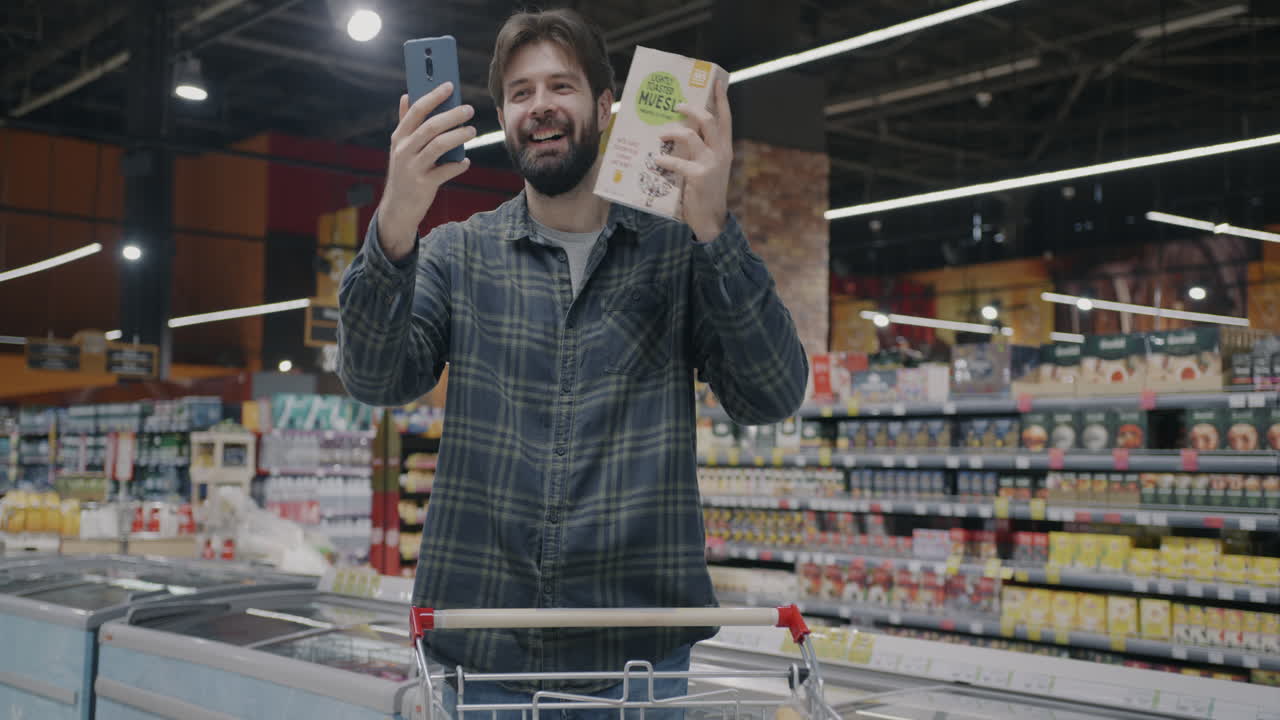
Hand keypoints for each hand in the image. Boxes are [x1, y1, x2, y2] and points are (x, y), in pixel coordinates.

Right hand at [377, 82, 475, 260]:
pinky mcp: (423, 185)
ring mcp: (412, 168)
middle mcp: (404, 150)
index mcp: (399, 137)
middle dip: (452, 115)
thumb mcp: (400, 148)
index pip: (416, 110)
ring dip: (458, 136)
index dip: (433, 96)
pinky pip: (445, 171)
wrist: (398, 208)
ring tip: (472, 131)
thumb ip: (405, 122)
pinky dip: (458, 165)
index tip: (450, 85)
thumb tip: (407, 95)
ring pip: (439, 146)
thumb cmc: (404, 173)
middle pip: (430, 126)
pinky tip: (466, 162)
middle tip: (469, 109)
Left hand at [653, 76, 732, 243]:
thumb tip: (682, 132)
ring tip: (661, 132)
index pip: (725, 119)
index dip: (722, 100)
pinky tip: (656, 160)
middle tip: (676, 105)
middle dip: (691, 109)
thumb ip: (701, 150)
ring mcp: (711, 163)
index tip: (718, 82)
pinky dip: (664, 160)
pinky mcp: (698, 175)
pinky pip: (678, 162)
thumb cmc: (706, 191)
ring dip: (673, 130)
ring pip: (690, 136)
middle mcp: (721, 152)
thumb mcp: (709, 167)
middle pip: (707, 120)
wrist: (711, 218)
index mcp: (725, 148)